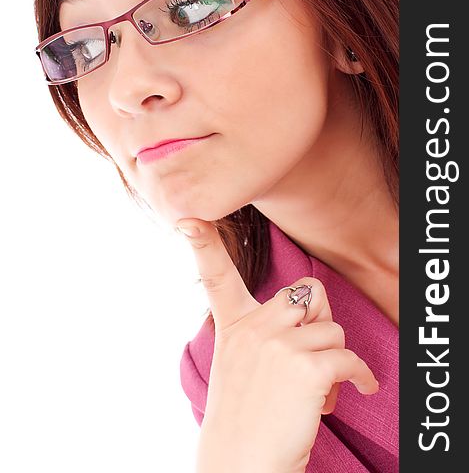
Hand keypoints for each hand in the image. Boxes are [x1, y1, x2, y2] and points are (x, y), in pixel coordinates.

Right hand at [176, 218, 378, 472]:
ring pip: (333, 330)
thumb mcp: (242, 365)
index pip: (215, 276)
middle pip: (307, 295)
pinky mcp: (307, 368)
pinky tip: (361, 388)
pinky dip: (362, 376)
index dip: (204, 245)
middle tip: (316, 350)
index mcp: (234, 326)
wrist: (242, 466)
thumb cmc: (246, 418)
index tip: (190, 220)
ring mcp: (279, 345)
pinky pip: (350, 359)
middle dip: (321, 320)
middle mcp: (254, 328)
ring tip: (317, 390)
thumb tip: (313, 310)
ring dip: (336, 360)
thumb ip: (268, 331)